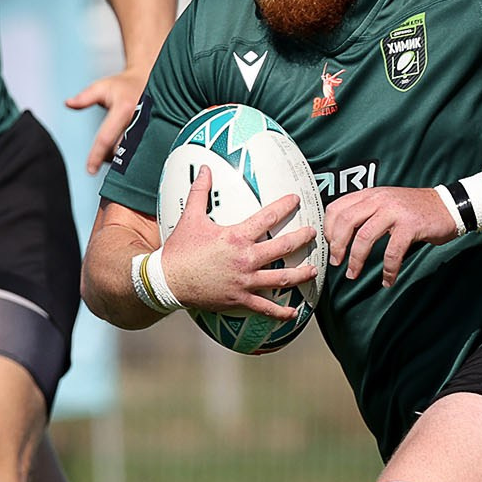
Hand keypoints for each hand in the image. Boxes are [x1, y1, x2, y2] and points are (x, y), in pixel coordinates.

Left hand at [65, 66, 148, 173]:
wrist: (149, 80)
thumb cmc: (124, 85)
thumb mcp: (102, 87)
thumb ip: (85, 97)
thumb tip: (69, 103)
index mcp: (124, 109)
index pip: (106, 138)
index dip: (96, 156)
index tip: (90, 170)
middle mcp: (139, 120)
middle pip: (120, 151)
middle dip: (109, 158)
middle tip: (102, 155)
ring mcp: (150, 128)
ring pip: (133, 154)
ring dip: (121, 158)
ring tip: (114, 150)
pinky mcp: (156, 134)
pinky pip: (143, 152)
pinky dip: (132, 155)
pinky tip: (128, 150)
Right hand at [160, 167, 317, 318]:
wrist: (168, 281)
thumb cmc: (180, 249)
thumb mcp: (190, 217)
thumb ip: (200, 192)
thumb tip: (205, 169)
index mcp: (236, 237)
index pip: (268, 218)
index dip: (284, 206)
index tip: (296, 200)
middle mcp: (245, 259)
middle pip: (283, 248)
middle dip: (302, 239)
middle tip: (313, 234)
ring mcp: (245, 281)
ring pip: (281, 279)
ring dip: (300, 274)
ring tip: (313, 271)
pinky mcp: (240, 299)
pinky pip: (265, 307)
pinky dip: (281, 312)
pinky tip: (293, 313)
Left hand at [324, 185, 461, 287]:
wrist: (448, 206)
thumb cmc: (415, 209)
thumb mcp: (386, 203)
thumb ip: (366, 212)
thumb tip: (342, 233)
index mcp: (370, 195)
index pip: (337, 207)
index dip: (328, 229)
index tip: (329, 245)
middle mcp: (379, 200)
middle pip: (346, 221)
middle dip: (337, 245)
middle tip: (336, 262)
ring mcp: (395, 211)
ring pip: (364, 236)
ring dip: (356, 259)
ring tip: (353, 273)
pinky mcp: (410, 225)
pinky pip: (392, 251)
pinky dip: (388, 270)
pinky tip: (387, 280)